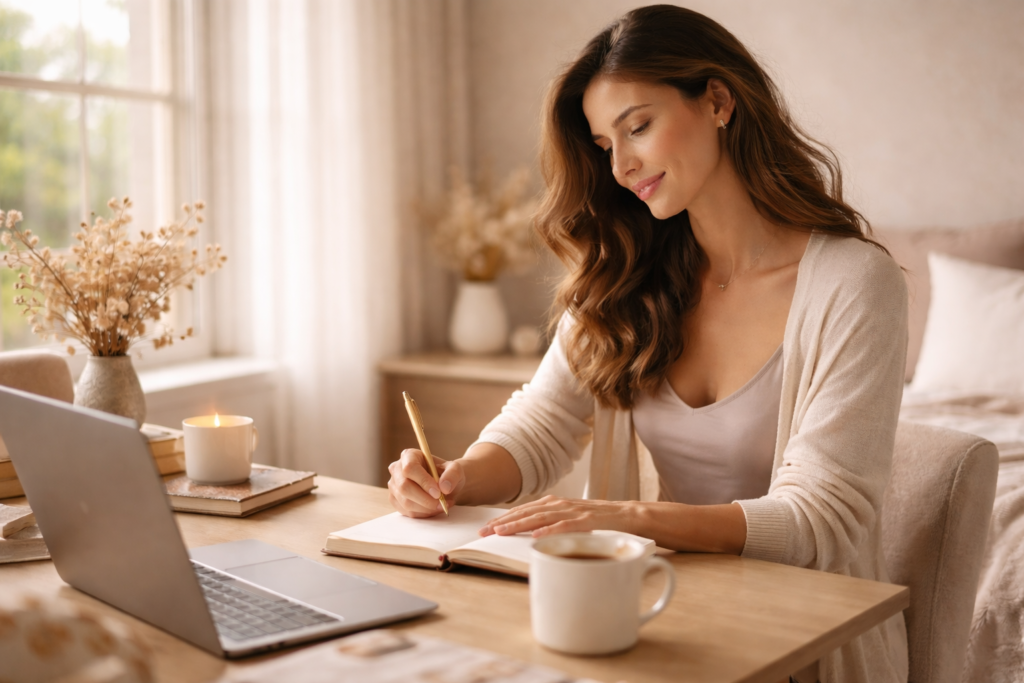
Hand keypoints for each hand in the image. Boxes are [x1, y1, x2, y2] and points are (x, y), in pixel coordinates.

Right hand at [387, 448, 464, 517]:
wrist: (443, 485)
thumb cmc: (447, 474)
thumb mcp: (455, 469)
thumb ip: (452, 474)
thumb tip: (444, 487)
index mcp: (409, 456)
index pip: (410, 468)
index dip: (423, 481)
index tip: (438, 492)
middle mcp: (397, 469)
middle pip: (404, 487)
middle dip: (425, 499)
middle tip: (442, 503)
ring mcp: (394, 486)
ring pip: (406, 502)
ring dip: (427, 508)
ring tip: (442, 505)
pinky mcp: (395, 500)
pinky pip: (407, 512)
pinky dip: (423, 514)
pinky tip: (434, 508)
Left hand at [479, 495, 634, 537]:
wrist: (630, 514)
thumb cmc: (599, 519)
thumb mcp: (571, 519)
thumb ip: (552, 522)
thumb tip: (530, 534)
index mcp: (556, 504)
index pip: (524, 510)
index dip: (504, 518)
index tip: (486, 529)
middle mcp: (562, 504)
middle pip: (527, 512)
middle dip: (503, 522)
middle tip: (484, 532)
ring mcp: (575, 511)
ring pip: (541, 517)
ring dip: (519, 524)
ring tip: (501, 532)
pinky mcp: (589, 520)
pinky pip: (566, 525)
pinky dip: (551, 530)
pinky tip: (536, 536)